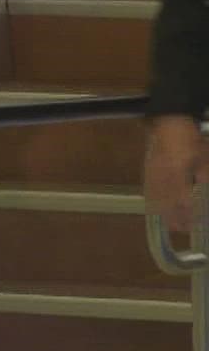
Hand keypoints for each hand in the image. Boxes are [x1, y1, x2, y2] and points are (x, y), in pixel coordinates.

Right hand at [145, 115, 208, 233]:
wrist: (169, 122)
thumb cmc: (190, 138)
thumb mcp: (204, 156)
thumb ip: (204, 175)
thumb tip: (203, 190)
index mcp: (179, 171)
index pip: (183, 198)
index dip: (188, 212)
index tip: (194, 223)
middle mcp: (164, 174)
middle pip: (167, 201)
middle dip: (174, 217)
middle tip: (181, 229)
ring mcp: (153, 172)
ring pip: (156, 197)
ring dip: (163, 212)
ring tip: (170, 224)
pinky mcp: (148, 169)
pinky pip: (148, 189)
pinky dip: (152, 202)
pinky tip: (155, 209)